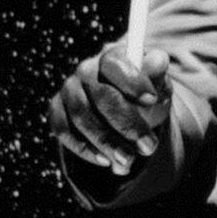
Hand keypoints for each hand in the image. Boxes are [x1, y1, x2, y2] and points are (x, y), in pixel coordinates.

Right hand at [49, 47, 170, 175]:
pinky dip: (84, 148)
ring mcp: (69, 90)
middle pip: (101, 95)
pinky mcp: (57, 111)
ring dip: (106, 142)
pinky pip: (63, 131)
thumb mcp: (159, 84)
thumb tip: (158, 61)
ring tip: (130, 160)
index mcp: (112, 56)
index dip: (133, 81)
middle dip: (127, 124)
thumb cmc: (145, 94)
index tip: (152, 100)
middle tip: (148, 146)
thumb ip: (159, 73)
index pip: (115, 63)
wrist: (129, 111)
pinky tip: (106, 160)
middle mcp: (86, 70)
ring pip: (81, 116)